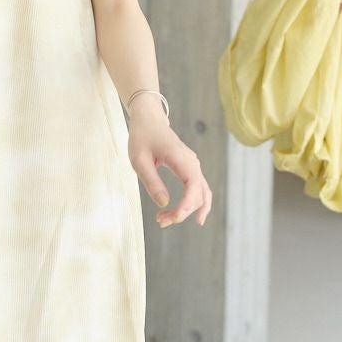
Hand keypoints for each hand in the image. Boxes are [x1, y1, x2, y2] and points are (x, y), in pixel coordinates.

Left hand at [127, 107, 211, 227]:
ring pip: (201, 194)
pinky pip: (197, 189)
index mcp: (180, 158)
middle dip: (182, 212)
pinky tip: (182, 213)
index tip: (170, 218)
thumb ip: (151, 181)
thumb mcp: (139, 160)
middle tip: (160, 221)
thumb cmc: (142, 137)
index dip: (185, 206)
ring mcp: (193, 165)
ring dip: (187, 210)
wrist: (149, 120)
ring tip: (165, 220)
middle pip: (199, 194)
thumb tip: (164, 203)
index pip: (193, 187)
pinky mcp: (190, 169)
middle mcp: (192, 162)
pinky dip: (190, 203)